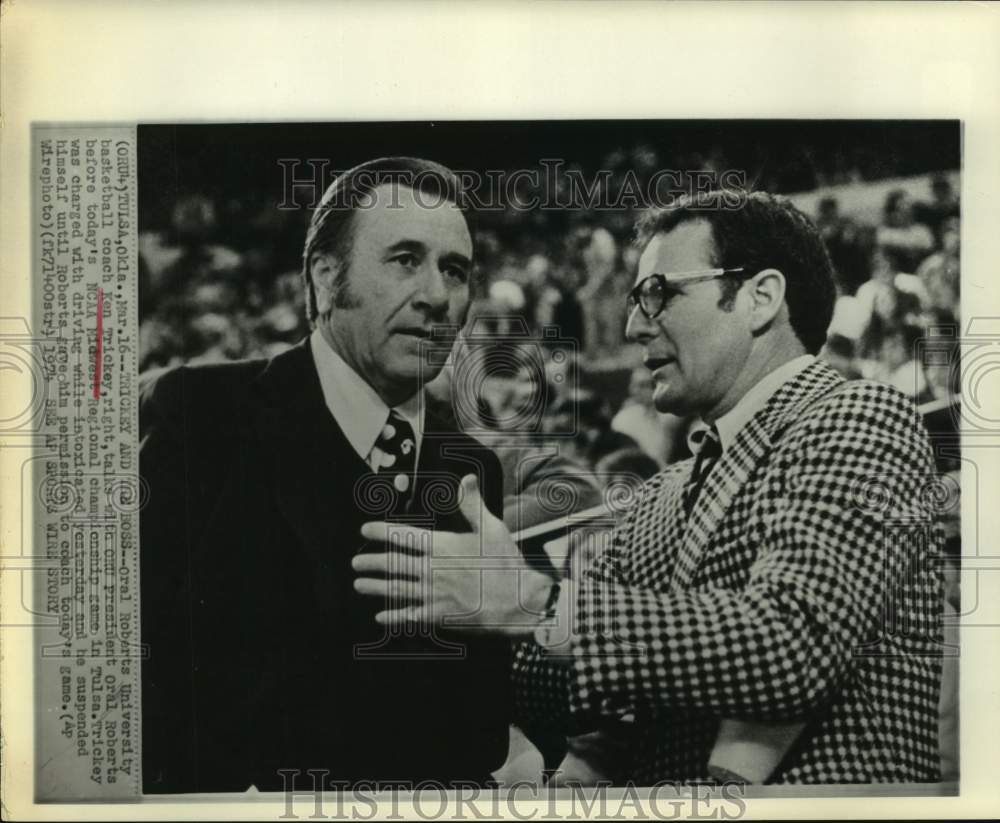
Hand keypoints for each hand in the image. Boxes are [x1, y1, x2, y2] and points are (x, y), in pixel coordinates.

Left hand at [354, 474, 554, 636]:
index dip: (381, 532)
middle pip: (393, 564)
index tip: (365, 530)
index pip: (404, 536)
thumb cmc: (505, 563)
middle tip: (355, 562)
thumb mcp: (492, 528)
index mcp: (442, 546)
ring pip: (396, 589)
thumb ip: (473, 504)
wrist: (517, 601)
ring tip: (359, 584)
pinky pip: (409, 616)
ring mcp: (433, 594)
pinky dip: (393, 616)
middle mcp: (432, 570)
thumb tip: (466, 479)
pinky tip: (380, 616)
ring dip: (375, 587)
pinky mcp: (439, 616)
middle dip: (371, 562)